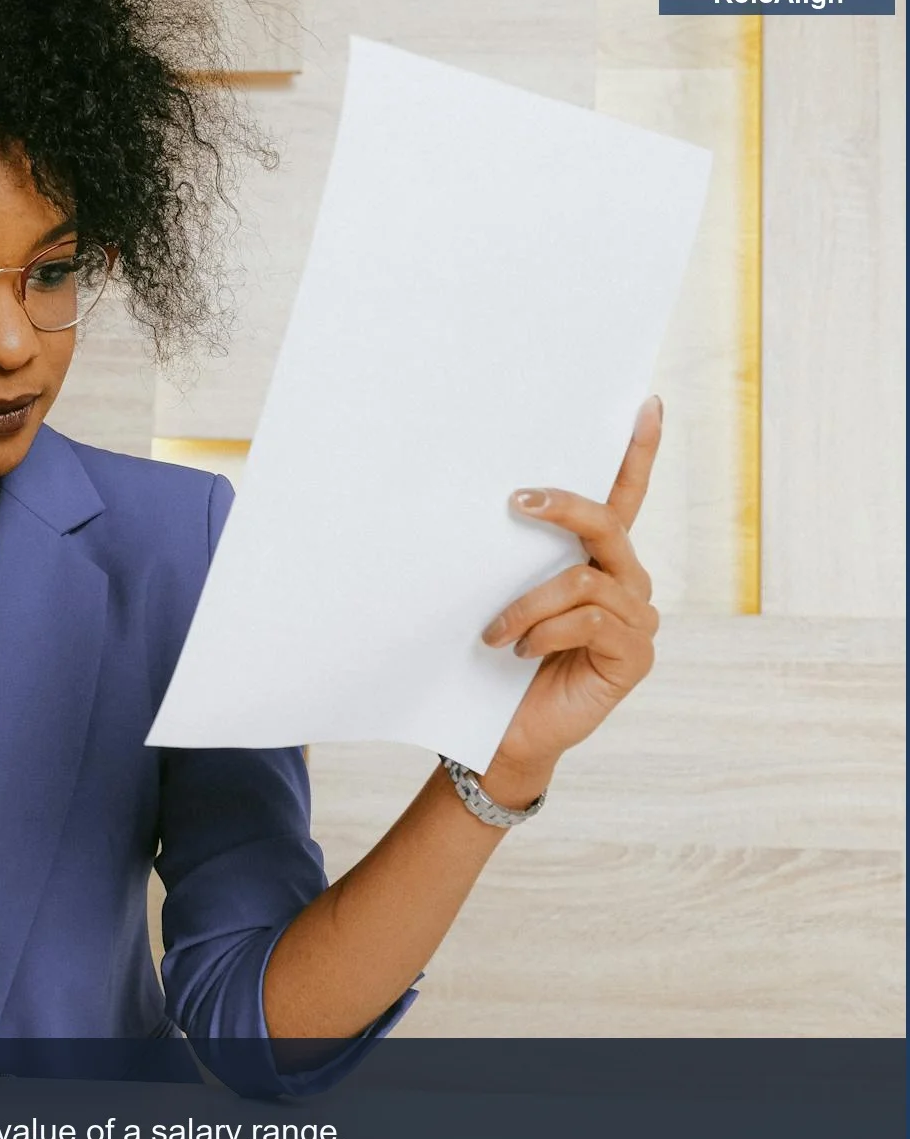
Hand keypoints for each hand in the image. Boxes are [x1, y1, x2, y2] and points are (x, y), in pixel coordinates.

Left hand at [479, 396, 663, 797]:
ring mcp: (636, 620)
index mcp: (598, 562)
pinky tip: (518, 652)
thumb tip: (495, 502)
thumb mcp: (502, 597)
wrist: (503, 734)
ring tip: (494, 632)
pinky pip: (590, 619)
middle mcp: (627, 583)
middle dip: (564, 507)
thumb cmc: (498, 662)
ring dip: (528, 603)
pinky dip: (544, 631)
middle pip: (608, 524)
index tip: (645, 405)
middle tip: (518, 500)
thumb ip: (514, 558)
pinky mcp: (634, 655)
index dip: (639, 453)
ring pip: (585, 580)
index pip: (624, 498)